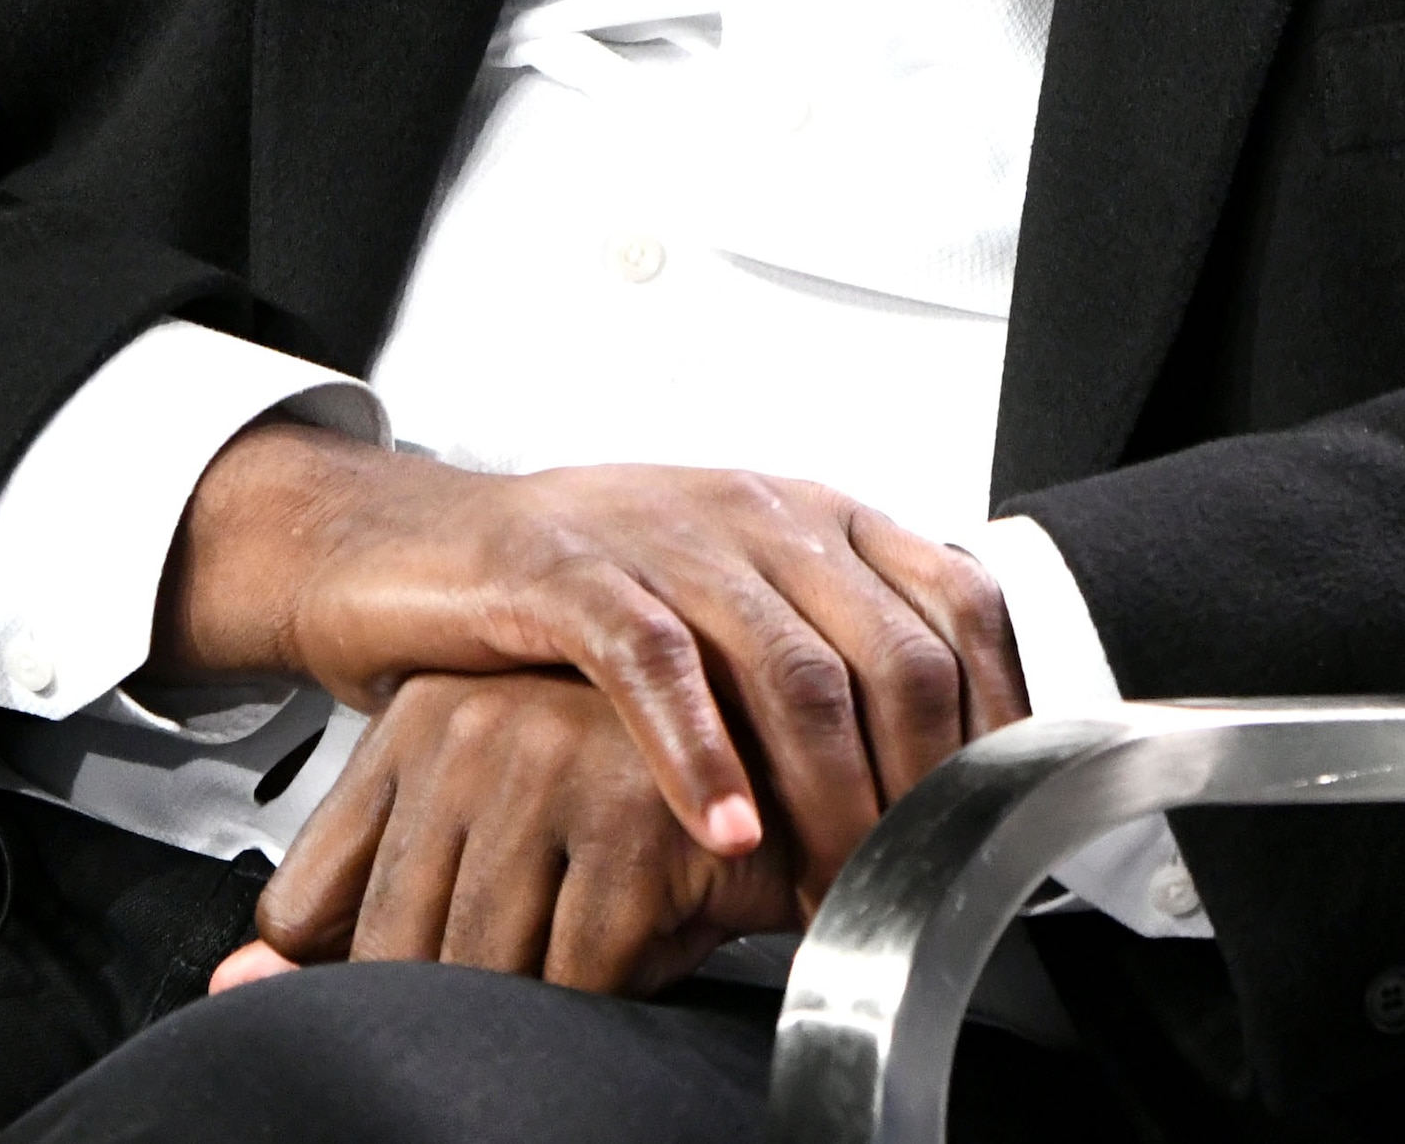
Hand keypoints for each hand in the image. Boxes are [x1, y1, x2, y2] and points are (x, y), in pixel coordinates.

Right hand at [156, 429, 1028, 895]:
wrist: (413, 545)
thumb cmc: (579, 594)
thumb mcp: (729, 614)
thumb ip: (827, 666)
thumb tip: (936, 777)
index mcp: (816, 518)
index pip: (960, 606)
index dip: (991, 724)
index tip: (987, 825)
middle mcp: (759, 513)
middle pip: (894, 653)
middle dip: (917, 789)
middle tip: (909, 886)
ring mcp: (667, 535)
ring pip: (794, 670)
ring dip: (829, 800)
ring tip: (831, 891)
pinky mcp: (570, 571)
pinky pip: (657, 668)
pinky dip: (701, 759)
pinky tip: (724, 832)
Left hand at [208, 671, 803, 996]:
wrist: (806, 762)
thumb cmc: (640, 800)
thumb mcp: (483, 836)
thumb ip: (355, 902)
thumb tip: (230, 988)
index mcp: (420, 720)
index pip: (311, 902)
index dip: (360, 965)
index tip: (431, 968)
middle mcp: (469, 731)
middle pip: (390, 952)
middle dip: (464, 991)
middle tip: (544, 955)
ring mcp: (547, 771)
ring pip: (477, 971)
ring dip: (545, 986)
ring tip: (601, 935)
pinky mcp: (628, 828)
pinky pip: (575, 979)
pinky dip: (616, 986)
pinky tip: (655, 929)